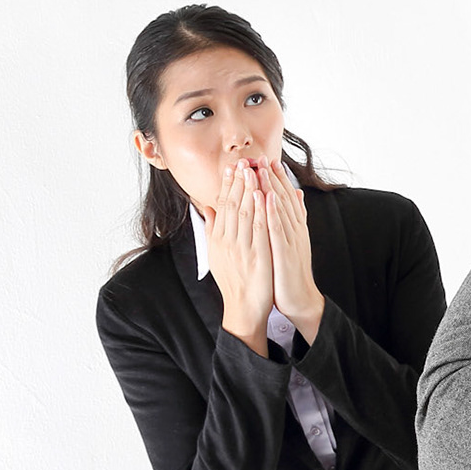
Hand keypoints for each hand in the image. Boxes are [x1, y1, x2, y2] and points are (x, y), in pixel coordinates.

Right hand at [206, 161, 273, 354]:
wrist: (243, 308)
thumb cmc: (233, 279)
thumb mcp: (216, 253)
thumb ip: (212, 229)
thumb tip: (206, 207)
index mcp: (218, 239)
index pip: (222, 206)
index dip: (227, 185)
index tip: (231, 167)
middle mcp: (227, 241)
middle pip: (232, 205)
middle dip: (238, 181)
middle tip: (242, 161)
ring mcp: (242, 248)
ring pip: (245, 213)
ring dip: (249, 190)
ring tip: (253, 171)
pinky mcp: (257, 256)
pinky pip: (259, 229)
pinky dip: (261, 211)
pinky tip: (264, 196)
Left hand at [263, 161, 323, 341]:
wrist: (300, 299)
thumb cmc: (289, 273)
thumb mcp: (291, 244)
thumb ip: (291, 222)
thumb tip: (295, 199)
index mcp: (294, 229)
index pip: (286, 199)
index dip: (277, 180)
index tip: (267, 162)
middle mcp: (295, 231)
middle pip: (284, 199)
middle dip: (273, 177)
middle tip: (263, 157)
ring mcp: (292, 241)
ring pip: (281, 209)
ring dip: (272, 188)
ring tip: (262, 169)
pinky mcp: (286, 253)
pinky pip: (278, 229)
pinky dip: (273, 212)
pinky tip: (267, 197)